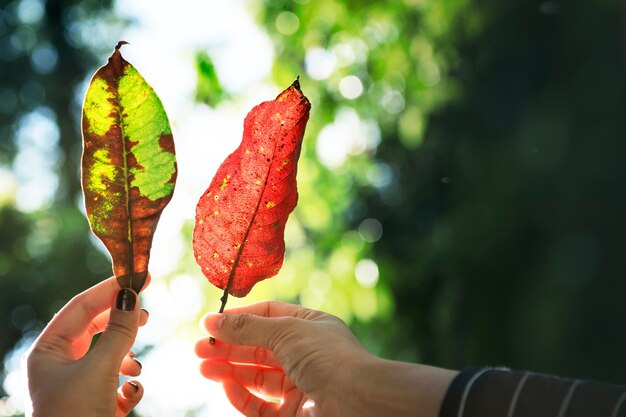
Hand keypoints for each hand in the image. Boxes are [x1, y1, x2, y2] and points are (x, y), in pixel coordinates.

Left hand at [24, 276, 149, 416]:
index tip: (138, 276)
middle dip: (122, 323)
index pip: (80, 307)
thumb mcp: (100, 367)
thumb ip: (119, 330)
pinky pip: (115, 382)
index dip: (109, 289)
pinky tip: (131, 392)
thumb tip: (131, 295)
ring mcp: (78, 386)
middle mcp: (60, 366)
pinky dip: (128, 385)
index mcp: (48, 352)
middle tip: (146, 312)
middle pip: (95, 329)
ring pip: (108, 355)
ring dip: (127, 357)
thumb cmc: (76, 415)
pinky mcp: (95, 405)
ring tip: (136, 363)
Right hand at [195, 301, 456, 416]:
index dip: (239, 319)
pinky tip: (226, 385)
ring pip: (256, 377)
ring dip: (229, 370)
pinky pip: (261, 405)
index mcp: (310, 326)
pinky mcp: (294, 414)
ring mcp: (300, 385)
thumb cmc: (329, 358)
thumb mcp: (286, 332)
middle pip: (259, 348)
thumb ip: (248, 328)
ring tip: (203, 366)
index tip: (210, 324)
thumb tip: (214, 320)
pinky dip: (242, 395)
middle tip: (199, 348)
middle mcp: (305, 354)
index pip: (268, 316)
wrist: (359, 402)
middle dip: (229, 347)